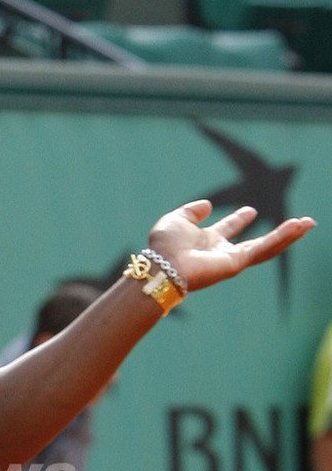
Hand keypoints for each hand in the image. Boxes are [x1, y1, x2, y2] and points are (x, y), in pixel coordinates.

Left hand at [148, 199, 314, 293]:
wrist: (162, 265)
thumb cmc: (164, 246)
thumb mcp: (176, 220)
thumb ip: (192, 212)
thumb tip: (208, 205)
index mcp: (206, 241)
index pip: (227, 229)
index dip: (238, 220)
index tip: (250, 211)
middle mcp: (220, 252)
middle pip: (253, 242)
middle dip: (274, 234)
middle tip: (296, 223)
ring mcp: (230, 259)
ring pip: (265, 248)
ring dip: (287, 236)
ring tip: (307, 224)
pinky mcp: (237, 263)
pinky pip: (263, 249)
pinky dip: (281, 238)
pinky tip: (297, 227)